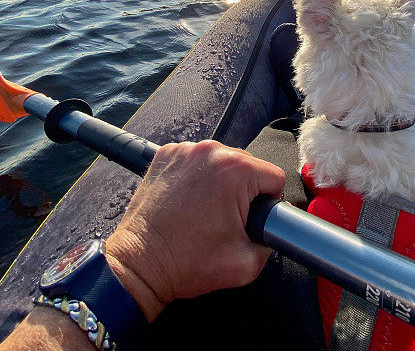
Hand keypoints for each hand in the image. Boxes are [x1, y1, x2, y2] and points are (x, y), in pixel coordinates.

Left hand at [105, 140, 285, 320]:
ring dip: (221, 181)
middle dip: (245, 191)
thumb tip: (274, 227)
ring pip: (222, 161)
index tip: (252, 218)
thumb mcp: (247, 262)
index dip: (269, 202)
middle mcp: (210, 151)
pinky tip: (189, 199)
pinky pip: (196, 160)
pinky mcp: (166, 155)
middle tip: (227, 218)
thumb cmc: (186, 263)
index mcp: (234, 170)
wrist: (140, 264)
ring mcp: (185, 150)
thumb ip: (272, 240)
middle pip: (248, 165)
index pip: (274, 176)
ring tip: (205, 210)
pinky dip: (197, 176)